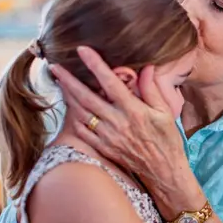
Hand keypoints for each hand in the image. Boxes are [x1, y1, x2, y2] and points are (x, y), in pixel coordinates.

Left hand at [49, 46, 196, 214]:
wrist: (164, 171)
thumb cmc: (168, 140)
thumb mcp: (165, 113)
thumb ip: (152, 90)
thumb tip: (147, 68)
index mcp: (134, 111)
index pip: (111, 83)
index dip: (95, 65)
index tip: (83, 50)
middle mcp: (118, 123)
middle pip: (87, 97)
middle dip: (69, 80)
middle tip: (55, 66)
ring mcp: (108, 137)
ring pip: (81, 113)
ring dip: (68, 97)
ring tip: (59, 82)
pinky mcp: (104, 148)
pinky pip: (83, 131)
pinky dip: (74, 118)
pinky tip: (70, 108)